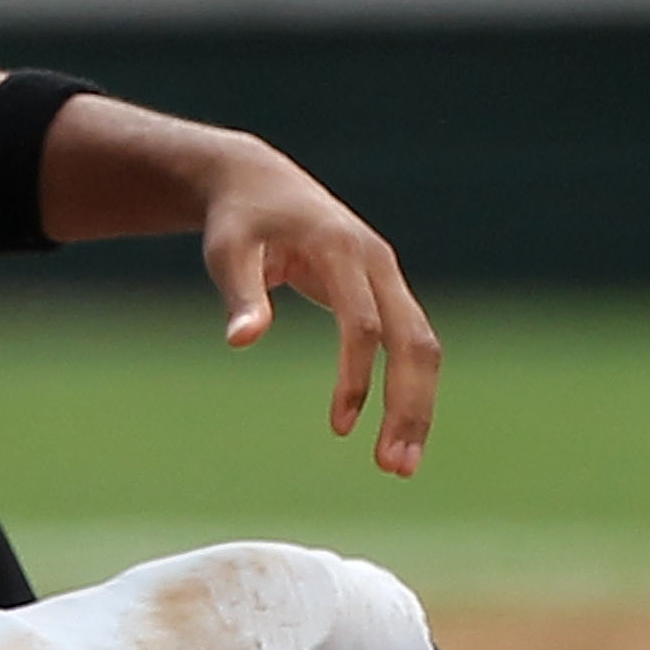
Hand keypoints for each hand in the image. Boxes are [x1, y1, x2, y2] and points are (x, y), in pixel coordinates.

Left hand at [198, 143, 441, 477]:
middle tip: (395, 467)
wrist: (258, 182)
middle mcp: (376, 261)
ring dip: (418, 405)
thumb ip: (241, 295)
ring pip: (422, 344)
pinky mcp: (385, 288)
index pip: (362, 323)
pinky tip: (394, 430)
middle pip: (414, 339)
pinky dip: (409, 387)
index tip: (339, 427)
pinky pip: (409, 342)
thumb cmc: (238, 222)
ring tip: (400, 464)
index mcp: (341, 250)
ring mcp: (387, 274)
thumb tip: (241, 342)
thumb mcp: (227, 252)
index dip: (356, 376)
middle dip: (410, 404)